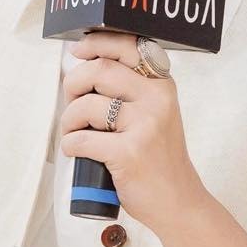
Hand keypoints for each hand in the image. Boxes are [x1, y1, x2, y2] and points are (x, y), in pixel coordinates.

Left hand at [60, 29, 203, 233]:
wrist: (178, 202)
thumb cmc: (158, 158)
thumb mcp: (155, 114)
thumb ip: (130, 90)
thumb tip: (84, 66)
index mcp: (162, 84)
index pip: (128, 46)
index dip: (96, 44)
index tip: (79, 51)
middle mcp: (156, 99)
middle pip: (100, 70)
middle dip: (74, 84)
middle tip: (72, 102)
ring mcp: (145, 125)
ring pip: (86, 105)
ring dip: (68, 120)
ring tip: (73, 132)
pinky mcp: (129, 153)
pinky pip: (82, 140)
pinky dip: (70, 145)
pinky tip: (76, 151)